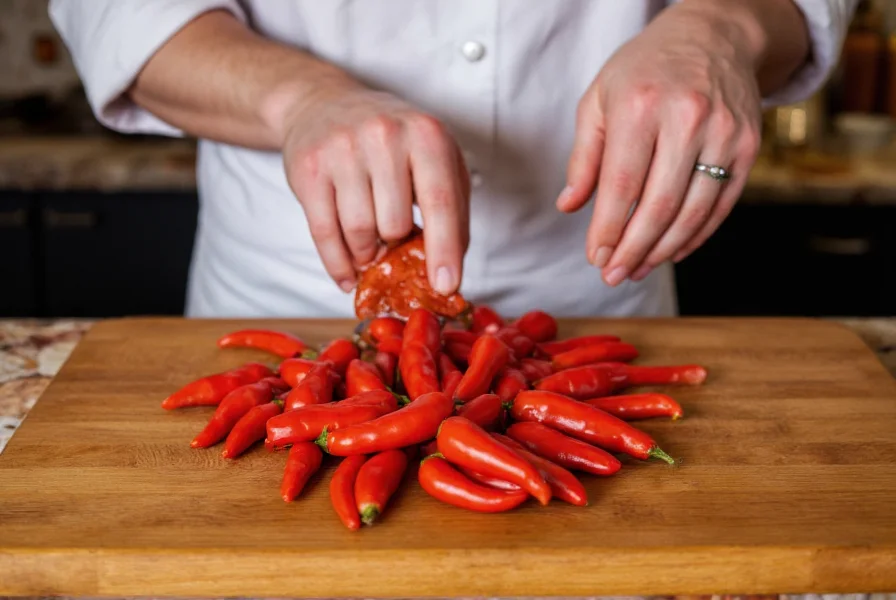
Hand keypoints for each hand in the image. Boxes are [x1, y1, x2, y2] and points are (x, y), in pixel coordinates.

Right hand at [280, 84, 469, 293]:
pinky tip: (348, 275)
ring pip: (360, 233)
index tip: (446, 286)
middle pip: (395, 225)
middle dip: (396, 244)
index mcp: (426, 134)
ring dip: (367, 253)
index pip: (440, 202)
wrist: (325, 103)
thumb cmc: (391, 142)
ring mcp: (343, 149)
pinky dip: (338, 265)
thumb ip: (451, 209)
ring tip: (370, 246)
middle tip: (392, 239)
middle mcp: (385, 135)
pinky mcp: (309, 168)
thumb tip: (449, 271)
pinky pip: (324, 234)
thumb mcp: (434, 159)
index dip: (445, 250)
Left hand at [557, 0, 763, 285]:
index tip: (595, 257)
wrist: (714, 35)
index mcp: (641, 106)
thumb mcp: (599, 100)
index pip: (622, 185)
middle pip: (659, 205)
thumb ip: (584, 156)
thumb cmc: (645, 70)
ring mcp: (723, 133)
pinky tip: (672, 251)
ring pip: (693, 211)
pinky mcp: (748, 146)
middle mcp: (687, 118)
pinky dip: (696, 236)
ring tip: (639, 269)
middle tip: (614, 275)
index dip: (608, 230)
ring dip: (662, 250)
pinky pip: (721, 205)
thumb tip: (570, 206)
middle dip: (633, 250)